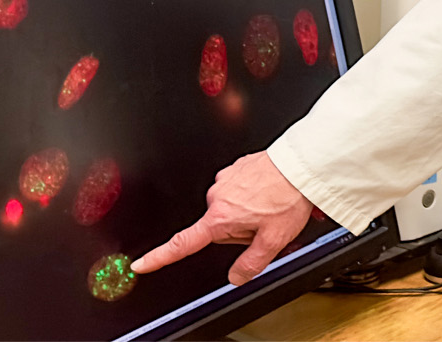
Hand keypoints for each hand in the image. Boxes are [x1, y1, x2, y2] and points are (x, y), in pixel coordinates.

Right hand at [132, 151, 318, 284]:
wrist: (299, 164)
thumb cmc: (288, 197)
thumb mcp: (274, 240)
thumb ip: (251, 262)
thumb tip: (236, 278)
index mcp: (220, 217)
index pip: (182, 244)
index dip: (160, 257)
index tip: (142, 264)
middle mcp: (217, 197)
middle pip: (219, 227)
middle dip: (240, 230)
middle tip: (265, 223)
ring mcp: (224, 179)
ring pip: (231, 208)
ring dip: (247, 212)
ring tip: (270, 205)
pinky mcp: (234, 168)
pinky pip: (239, 189)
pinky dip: (252, 194)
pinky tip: (268, 192)